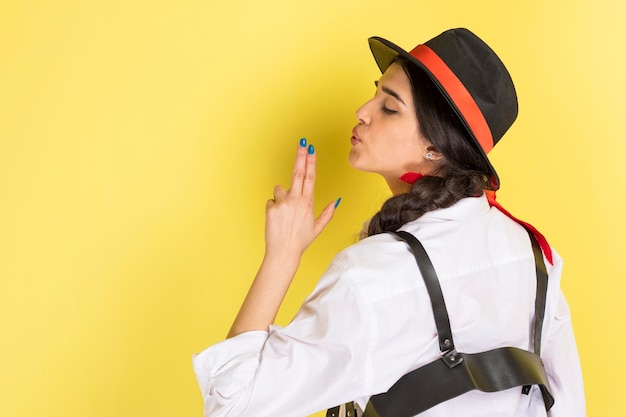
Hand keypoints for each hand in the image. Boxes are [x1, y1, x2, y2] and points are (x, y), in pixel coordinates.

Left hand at [264, 139, 337, 259]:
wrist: (283, 253)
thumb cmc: (300, 241)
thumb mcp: (317, 227)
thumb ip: (328, 212)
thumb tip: (337, 201)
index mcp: (308, 202)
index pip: (310, 177)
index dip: (310, 161)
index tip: (311, 149)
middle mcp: (296, 200)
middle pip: (298, 172)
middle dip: (300, 155)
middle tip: (302, 142)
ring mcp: (282, 203)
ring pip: (280, 189)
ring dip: (282, 197)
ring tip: (285, 214)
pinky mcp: (271, 208)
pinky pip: (271, 201)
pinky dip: (273, 207)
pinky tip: (277, 219)